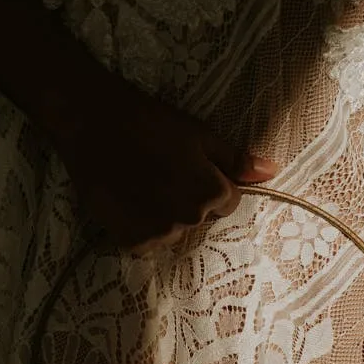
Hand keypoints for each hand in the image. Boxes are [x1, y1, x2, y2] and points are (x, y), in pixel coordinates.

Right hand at [57, 83, 279, 251]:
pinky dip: (140, 225)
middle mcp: (189, 220)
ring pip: (174, 231)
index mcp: (212, 193)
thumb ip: (236, 160)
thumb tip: (272, 172)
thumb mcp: (200, 135)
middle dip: (188, 200)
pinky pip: (147, 241)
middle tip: (161, 172)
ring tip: (141, 185)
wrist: (91, 122)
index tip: (186, 166)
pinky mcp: (130, 241)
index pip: (228, 202)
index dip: (210, 183)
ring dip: (163, 215)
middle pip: (201, 218)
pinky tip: (127, 199)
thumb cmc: (149, 121)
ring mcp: (159, 233)